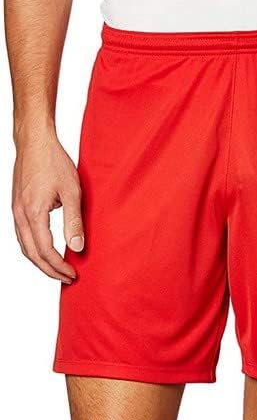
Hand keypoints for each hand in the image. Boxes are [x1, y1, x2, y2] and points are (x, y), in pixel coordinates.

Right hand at [12, 126, 83, 283]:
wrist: (34, 140)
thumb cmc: (53, 161)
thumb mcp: (72, 191)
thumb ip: (74, 221)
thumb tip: (77, 248)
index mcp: (33, 212)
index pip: (45, 251)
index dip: (59, 267)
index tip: (73, 274)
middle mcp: (20, 214)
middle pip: (32, 254)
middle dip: (50, 270)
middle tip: (67, 278)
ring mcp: (16, 211)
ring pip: (25, 247)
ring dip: (41, 262)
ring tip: (57, 269)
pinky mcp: (16, 207)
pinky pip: (22, 236)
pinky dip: (33, 249)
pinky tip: (45, 251)